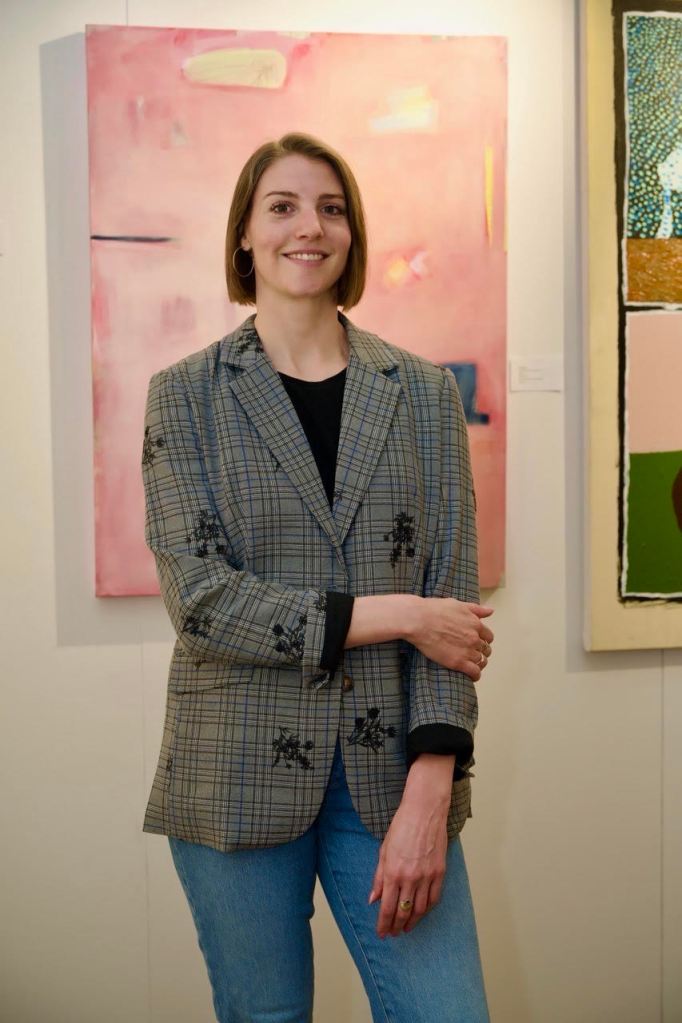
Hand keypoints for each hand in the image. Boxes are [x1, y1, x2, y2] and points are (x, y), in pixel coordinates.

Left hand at [367, 793, 448, 937]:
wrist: (425, 811)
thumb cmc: (402, 827)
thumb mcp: (384, 850)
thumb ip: (378, 877)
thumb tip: (373, 899)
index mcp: (393, 872)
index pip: (387, 907)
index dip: (384, 924)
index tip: (382, 933)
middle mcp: (410, 878)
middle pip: (403, 911)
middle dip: (396, 926)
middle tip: (393, 934)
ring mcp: (427, 876)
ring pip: (420, 909)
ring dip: (412, 921)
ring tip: (406, 928)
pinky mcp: (440, 872)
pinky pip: (434, 898)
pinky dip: (427, 909)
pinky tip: (421, 913)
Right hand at [407, 599, 493, 680]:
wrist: (418, 620)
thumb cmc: (434, 610)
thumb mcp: (457, 604)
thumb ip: (476, 609)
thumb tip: (491, 610)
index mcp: (475, 623)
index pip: (488, 636)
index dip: (483, 639)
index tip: (478, 642)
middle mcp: (474, 637)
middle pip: (485, 649)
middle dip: (481, 651)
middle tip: (473, 653)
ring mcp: (467, 650)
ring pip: (481, 661)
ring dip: (478, 663)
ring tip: (471, 664)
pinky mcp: (458, 662)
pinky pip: (474, 672)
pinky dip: (475, 675)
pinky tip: (472, 676)